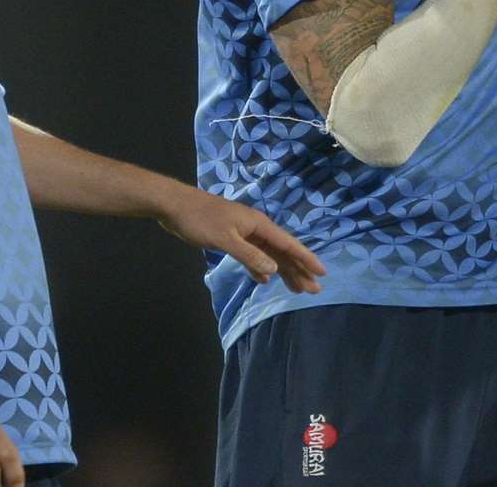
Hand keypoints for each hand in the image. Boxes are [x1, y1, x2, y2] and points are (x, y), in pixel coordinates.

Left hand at [157, 185, 326, 293]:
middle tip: (314, 290)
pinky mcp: (232, 238)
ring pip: (269, 255)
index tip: (322, 273)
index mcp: (259, 225)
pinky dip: (260, 268)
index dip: (306, 259)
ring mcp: (244, 233)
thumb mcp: (226, 239)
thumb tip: (274, 271)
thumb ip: (250, 256)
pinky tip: (265, 281)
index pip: (288, 244)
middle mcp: (256, 228)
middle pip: (283, 252)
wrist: (175, 206)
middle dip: (298, 270)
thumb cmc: (200, 219)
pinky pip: (254, 256)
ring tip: (296, 289)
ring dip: (283, 271)